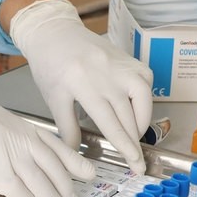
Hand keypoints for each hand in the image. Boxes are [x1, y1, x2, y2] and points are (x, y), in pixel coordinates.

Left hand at [10, 0, 153, 173]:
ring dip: (140, 123)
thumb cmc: (50, 66)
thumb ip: (67, 129)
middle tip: (137, 162)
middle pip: (128, 116)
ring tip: (132, 137)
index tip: (134, 163)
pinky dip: (144, 101)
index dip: (125, 147)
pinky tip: (134, 112)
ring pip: (144, 100)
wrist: (55, 34)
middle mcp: (108, 74)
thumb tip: (75, 156)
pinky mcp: (131, 60)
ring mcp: (122, 65)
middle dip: (134, 143)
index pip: (111, 123)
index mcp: (84, 85)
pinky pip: (145, 84)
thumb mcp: (54, 100)